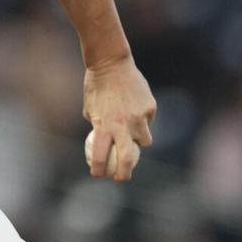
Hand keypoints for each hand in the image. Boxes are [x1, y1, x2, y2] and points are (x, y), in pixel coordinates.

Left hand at [82, 55, 155, 181]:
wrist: (111, 63)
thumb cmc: (96, 87)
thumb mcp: (90, 110)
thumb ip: (99, 128)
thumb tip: (103, 145)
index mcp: (103, 125)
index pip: (101, 156)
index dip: (99, 170)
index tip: (98, 175)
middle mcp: (122, 124)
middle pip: (128, 159)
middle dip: (125, 173)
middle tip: (121, 178)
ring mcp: (139, 117)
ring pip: (144, 140)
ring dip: (138, 141)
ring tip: (130, 131)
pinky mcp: (150, 108)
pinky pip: (148, 121)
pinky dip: (143, 120)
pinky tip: (134, 108)